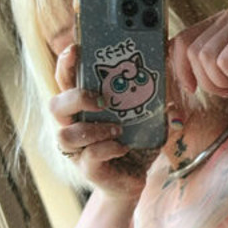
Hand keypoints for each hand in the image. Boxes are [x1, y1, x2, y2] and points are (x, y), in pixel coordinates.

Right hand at [50, 45, 153, 197]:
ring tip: (118, 128)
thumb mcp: (146, 118)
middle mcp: (72, 126)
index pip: (65, 80)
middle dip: (75, 98)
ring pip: (66, 135)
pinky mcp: (88, 169)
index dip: (66, 64)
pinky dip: (107, 148)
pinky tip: (123, 146)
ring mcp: (77, 150)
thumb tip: (171, 87)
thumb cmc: (133, 142)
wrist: (133, 179)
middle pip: (55, 105)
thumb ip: (154, 102)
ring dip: (92, 129)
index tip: (76, 49)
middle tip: (101, 99)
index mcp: (82, 107)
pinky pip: (90, 157)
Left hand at [171, 6, 227, 111]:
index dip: (179, 68)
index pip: (181, 40)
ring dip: (221, 81)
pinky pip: (223, 62)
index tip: (190, 87)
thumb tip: (163, 57)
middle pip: (190, 51)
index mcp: (220, 21)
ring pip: (205, 58)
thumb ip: (197, 60)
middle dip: (205, 79)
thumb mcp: (220, 71)